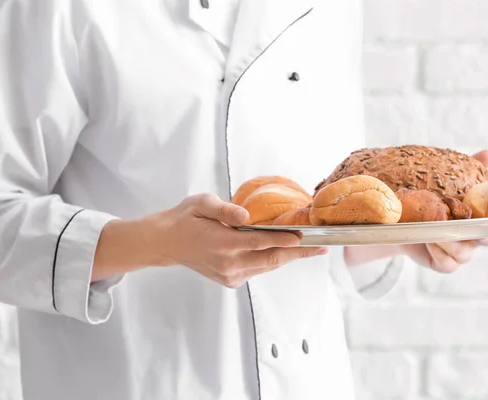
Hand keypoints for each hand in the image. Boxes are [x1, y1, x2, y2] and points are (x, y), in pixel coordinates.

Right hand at [94, 193, 326, 286]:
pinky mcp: (230, 280)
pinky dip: (272, 260)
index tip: (305, 237)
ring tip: (311, 249)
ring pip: (267, 267)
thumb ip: (225, 209)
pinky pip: (258, 270)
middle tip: (322, 247)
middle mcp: (229, 264)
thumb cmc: (185, 218)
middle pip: (271, 260)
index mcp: (223, 243)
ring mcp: (230, 275)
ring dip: (289, 257)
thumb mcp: (202, 203)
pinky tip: (285, 251)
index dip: (285, 240)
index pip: (262, 242)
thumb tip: (247, 215)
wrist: (166, 243)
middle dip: (299, 253)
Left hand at [399, 149, 487, 272]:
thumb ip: (470, 170)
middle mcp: (473, 238)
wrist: (402, 219)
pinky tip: (428, 240)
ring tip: (433, 229)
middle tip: (458, 221)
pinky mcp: (443, 263)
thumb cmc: (431, 200)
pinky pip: (448, 264)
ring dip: (449, 241)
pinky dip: (439, 253)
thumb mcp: (448, 182)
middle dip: (473, 232)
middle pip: (486, 240)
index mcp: (479, 219)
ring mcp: (459, 252)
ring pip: (465, 254)